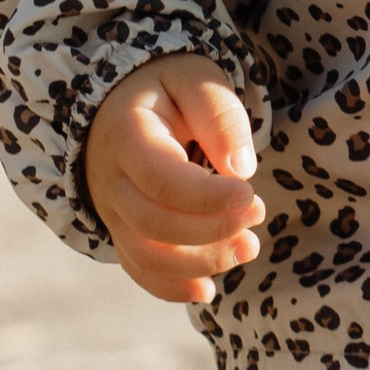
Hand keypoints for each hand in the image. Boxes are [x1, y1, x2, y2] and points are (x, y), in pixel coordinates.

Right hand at [85, 56, 263, 306]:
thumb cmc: (165, 87)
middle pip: (152, 224)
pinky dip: (171, 288)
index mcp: (127, 136)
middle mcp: (111, 180)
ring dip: (199, 264)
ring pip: (145, 255)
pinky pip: (138, 269)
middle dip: (211, 232)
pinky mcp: (122, 230)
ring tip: (248, 249)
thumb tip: (242, 169)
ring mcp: (112, 211)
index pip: (162, 179)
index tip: (251, 196)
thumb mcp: (193, 78)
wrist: (117, 102)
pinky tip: (208, 291)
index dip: (208, 197)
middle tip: (258, 215)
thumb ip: (219, 115)